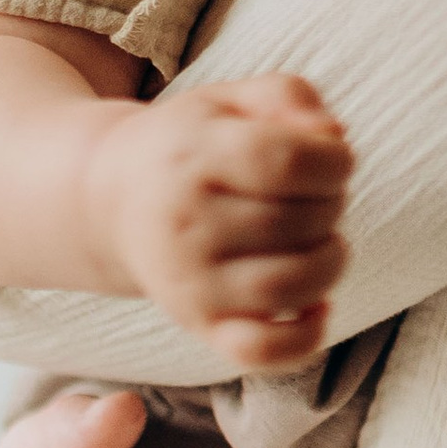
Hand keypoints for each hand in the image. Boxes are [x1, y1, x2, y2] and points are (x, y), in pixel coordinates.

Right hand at [90, 73, 352, 370]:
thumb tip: (333, 135)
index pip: (289, 161)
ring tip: (321, 240)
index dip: (335, 160)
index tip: (333, 159)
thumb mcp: (230, 99)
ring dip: (330, 262)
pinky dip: (308, 336)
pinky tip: (317, 303)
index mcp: (193, 157)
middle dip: (332, 203)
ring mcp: (190, 283)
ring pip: (291, 286)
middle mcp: (186, 224)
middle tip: (317, 195)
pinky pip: (263, 351)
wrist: (110, 200)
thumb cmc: (189, 145)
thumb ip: (289, 96)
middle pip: (300, 221)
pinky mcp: (200, 325)